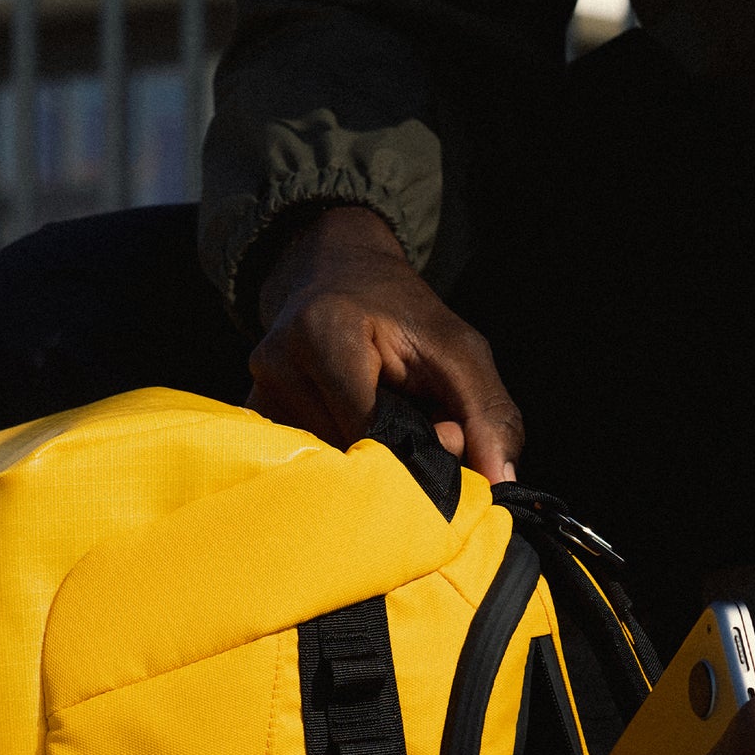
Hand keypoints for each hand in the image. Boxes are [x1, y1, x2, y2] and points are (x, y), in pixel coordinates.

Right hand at [249, 205, 523, 480]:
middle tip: (415, 422)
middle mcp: (279, 363)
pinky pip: (302, 463)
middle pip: (347, 456)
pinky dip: (336, 460)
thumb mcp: (458, 349)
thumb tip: (502, 483)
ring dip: (364, 460)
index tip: (441, 437)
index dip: (415, 452)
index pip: (372, 434)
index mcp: (325, 334)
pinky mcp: (251, 414)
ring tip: (381, 420)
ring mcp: (258, 392)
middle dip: (391, 458)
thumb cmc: (402, 314)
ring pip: (326, 466)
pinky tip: (350, 430)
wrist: (334, 271)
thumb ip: (488, 413)